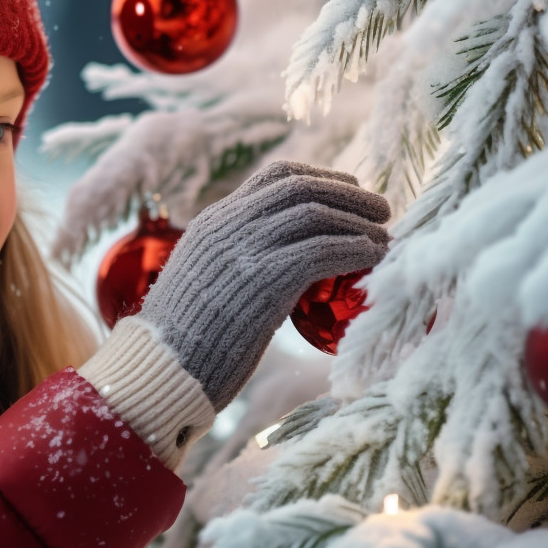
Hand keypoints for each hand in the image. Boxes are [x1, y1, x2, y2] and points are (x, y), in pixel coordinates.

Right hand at [138, 161, 390, 411]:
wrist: (160, 370)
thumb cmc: (184, 343)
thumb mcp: (204, 286)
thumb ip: (235, 265)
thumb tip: (280, 271)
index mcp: (214, 223)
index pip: (274, 176)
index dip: (320, 176)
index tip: (349, 189)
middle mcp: (228, 226)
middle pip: (301, 186)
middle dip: (349, 193)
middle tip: (382, 208)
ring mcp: (244, 250)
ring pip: (315, 213)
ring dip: (360, 222)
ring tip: (386, 237)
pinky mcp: (263, 280)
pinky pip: (320, 251)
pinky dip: (354, 249)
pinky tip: (373, 257)